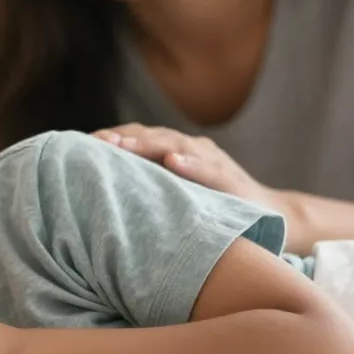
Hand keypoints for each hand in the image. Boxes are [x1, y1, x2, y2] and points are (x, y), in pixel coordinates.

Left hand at [94, 124, 282, 210]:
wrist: (271, 216)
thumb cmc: (213, 207)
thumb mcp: (174, 194)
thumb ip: (147, 186)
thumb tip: (102, 191)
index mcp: (176, 151)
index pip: (139, 138)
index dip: (112, 138)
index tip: (82, 143)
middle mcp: (192, 149)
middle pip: (151, 137)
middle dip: (122, 138)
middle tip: (93, 141)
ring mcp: (213, 162)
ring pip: (176, 146)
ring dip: (147, 145)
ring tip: (121, 147)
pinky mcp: (232, 181)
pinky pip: (211, 170)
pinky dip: (192, 164)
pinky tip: (174, 163)